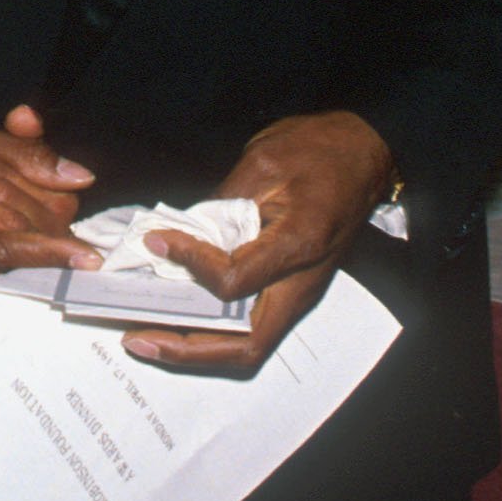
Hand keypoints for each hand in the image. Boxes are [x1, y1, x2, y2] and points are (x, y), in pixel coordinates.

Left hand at [120, 109, 393, 376]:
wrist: (364, 153)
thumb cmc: (320, 150)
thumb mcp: (264, 162)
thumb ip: (221, 203)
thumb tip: (179, 234)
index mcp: (298, 247)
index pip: (234, 280)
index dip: (189, 266)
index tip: (158, 242)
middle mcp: (301, 284)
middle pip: (245, 346)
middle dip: (187, 350)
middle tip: (137, 337)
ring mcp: (296, 293)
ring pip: (246, 345)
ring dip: (194, 348)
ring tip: (144, 335)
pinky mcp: (288, 289)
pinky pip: (246, 324)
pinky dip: (208, 331)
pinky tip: (174, 317)